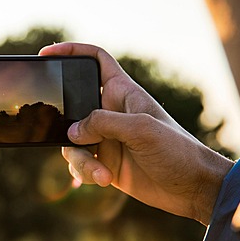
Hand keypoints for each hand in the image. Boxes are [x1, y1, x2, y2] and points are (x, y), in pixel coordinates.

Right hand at [40, 42, 233, 224]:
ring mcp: (105, 138)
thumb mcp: (141, 129)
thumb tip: (72, 132)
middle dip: (61, 120)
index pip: (95, 61)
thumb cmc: (177, 150)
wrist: (192, 188)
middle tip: (57, 130)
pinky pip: (78, 163)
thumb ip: (102, 123)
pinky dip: (85, 173)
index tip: (48, 54)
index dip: (73, 52)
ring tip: (101, 172)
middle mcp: (110, 113)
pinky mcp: (103, 162)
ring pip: (70, 140)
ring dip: (79, 159)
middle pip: (71, 105)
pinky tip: (104, 179)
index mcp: (122, 93)